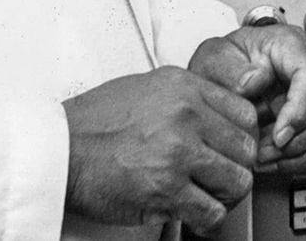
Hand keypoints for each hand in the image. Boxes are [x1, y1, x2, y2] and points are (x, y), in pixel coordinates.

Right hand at [62, 67, 258, 234]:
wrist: (59, 149)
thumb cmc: (94, 122)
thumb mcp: (148, 86)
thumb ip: (187, 96)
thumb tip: (219, 110)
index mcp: (185, 88)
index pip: (246, 113)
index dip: (244, 136)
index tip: (234, 149)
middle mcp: (187, 115)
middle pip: (247, 148)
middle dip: (237, 167)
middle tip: (222, 177)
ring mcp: (178, 152)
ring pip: (237, 181)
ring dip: (226, 195)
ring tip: (210, 196)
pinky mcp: (166, 189)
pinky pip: (212, 211)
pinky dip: (208, 219)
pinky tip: (195, 215)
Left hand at [188, 23, 305, 173]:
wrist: (235, 65)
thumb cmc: (233, 58)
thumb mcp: (219, 56)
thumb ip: (232, 69)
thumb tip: (251, 83)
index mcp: (295, 47)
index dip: (300, 111)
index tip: (278, 136)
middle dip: (299, 141)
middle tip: (266, 153)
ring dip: (302, 155)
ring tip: (269, 160)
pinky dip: (304, 161)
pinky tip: (277, 162)